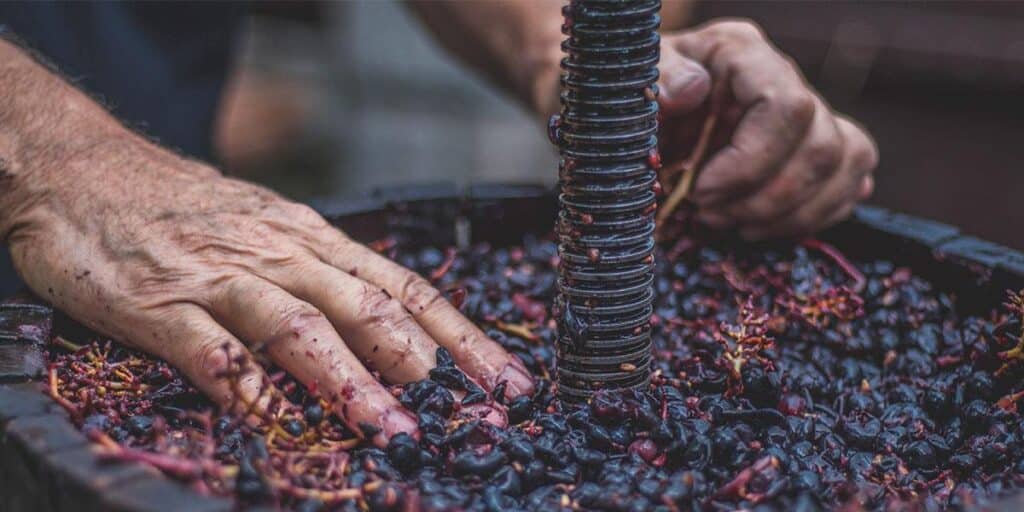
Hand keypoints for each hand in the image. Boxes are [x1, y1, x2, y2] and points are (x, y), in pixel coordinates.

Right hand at [3, 138, 532, 446]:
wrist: (83, 168)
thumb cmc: (186, 207)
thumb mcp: (271, 228)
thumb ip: (324, 276)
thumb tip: (396, 329)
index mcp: (313, 240)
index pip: (404, 288)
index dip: (460, 335)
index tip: (505, 380)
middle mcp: (280, 254)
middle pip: (367, 307)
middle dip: (422, 362)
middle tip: (466, 412)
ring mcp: (220, 276)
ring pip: (297, 326)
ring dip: (348, 378)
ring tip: (388, 426)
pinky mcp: (159, 301)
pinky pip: (206, 346)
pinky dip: (239, 382)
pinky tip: (266, 416)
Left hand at [656, 19, 878, 238]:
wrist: (642, 114)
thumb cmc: (638, 97)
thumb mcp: (632, 80)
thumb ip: (659, 76)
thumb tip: (691, 90)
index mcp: (742, 55)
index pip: (787, 107)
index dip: (751, 162)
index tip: (701, 191)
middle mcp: (785, 80)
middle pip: (822, 147)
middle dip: (766, 199)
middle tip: (709, 214)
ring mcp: (808, 115)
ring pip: (845, 165)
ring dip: (790, 214)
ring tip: (731, 223)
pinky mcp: (814, 149)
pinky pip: (849, 182)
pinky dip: (811, 217)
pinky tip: (760, 225)